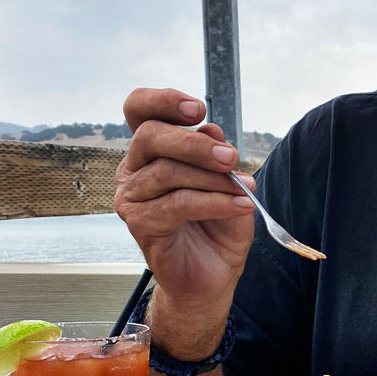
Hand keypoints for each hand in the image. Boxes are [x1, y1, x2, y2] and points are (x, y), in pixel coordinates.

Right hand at [114, 88, 255, 310]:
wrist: (213, 275)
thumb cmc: (216, 227)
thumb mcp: (227, 183)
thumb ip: (217, 155)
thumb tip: (211, 129)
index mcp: (150, 151)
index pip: (138, 110)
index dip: (163, 100)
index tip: (198, 110)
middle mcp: (133, 170)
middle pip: (150, 136)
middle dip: (194, 143)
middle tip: (231, 157)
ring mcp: (131, 198)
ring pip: (168, 172)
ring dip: (212, 179)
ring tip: (245, 189)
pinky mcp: (140, 224)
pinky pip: (178, 204)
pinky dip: (215, 203)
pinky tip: (240, 205)